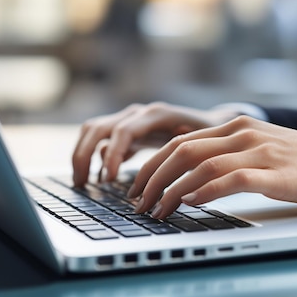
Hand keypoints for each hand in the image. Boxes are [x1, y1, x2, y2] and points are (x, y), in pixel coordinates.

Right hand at [72, 102, 240, 185]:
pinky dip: (95, 156)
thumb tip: (159, 178)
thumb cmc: (210, 136)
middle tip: (82, 184)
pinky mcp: (128, 130)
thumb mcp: (199, 144)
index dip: (113, 155)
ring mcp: (131, 120)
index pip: (122, 131)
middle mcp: (138, 113)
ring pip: (94, 131)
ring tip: (82, 182)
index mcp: (155, 114)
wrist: (215, 124)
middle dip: (84, 155)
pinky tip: (100, 177)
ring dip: (83, 154)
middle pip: (98, 128)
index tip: (109, 179)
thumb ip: (179, 155)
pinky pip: (102, 139)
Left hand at [127, 115, 296, 218]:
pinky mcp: (275, 173)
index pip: (180, 141)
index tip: (138, 186)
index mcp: (236, 125)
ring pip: (201, 165)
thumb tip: (191, 174)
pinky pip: (232, 179)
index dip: (153, 164)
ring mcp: (260, 151)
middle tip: (138, 202)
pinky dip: (206, 191)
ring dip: (172, 190)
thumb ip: (229, 152)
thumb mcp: (262, 146)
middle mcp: (243, 132)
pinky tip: (190, 203)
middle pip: (182, 151)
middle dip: (153, 178)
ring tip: (156, 210)